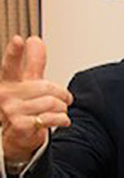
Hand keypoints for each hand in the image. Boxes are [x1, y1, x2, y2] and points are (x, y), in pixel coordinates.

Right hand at [0, 35, 72, 161]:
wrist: (19, 137)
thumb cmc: (24, 108)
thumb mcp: (28, 84)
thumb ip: (33, 63)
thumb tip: (34, 40)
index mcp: (7, 82)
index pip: (10, 65)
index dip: (14, 53)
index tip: (19, 40)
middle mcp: (5, 95)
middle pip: (46, 87)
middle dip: (62, 94)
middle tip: (64, 99)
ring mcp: (10, 111)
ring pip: (52, 103)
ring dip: (62, 109)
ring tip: (58, 112)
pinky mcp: (20, 125)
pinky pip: (52, 117)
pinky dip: (62, 119)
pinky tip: (60, 120)